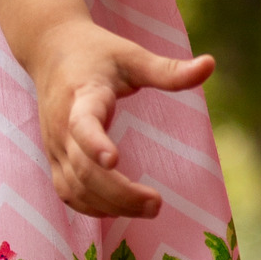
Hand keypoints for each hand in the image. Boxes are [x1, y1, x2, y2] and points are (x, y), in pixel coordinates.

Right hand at [33, 23, 215, 218]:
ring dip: (110, 205)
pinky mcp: (53, 158)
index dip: (94, 143)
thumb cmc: (96, 52)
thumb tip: (211, 65)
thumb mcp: (133, 56)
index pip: (82, 123)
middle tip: (157, 203)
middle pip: (82, 169)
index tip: (115, 160)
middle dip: (118, 192)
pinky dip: (91, 207)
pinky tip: (120, 209)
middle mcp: (62, 126)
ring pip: (74, 187)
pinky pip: (67, 192)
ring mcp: (54, 146)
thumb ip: (168, 69)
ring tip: (149, 208)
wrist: (49, 50)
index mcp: (82, 96)